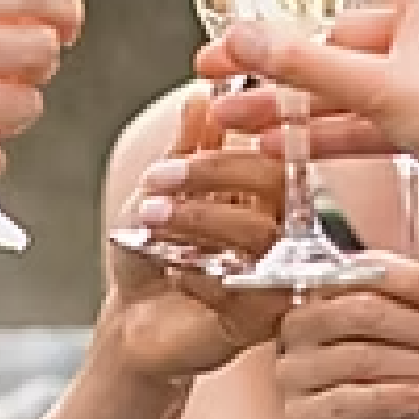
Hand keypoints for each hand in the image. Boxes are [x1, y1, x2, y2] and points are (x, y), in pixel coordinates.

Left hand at [102, 90, 288, 384]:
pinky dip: (199, 276)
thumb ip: (186, 148)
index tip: (188, 136)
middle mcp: (284, 226)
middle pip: (274, 184)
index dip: (234, 141)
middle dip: (213, 173)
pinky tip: (173, 274)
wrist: (135, 322)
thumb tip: (201, 96)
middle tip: (159, 178)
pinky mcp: (262, 317)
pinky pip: (243, 289)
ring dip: (197, 219)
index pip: (274, 152)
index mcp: (268, 192)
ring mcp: (278, 271)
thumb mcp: (160, 192)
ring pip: (257, 232)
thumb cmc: (155, 254)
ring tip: (150, 219)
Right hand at [200, 8, 403, 161]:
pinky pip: (372, 113)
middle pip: (341, 25)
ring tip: (231, 113)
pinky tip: (279, 144)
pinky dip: (329, 129)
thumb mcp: (382, 88)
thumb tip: (242, 38)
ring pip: (352, 76)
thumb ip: (308, 64)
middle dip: (278, 49)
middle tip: (222, 61)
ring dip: (293, 98)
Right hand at [277, 257, 418, 418]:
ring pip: (363, 360)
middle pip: (365, 314)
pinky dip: (397, 403)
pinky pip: (351, 409)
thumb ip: (415, 306)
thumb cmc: (376, 367)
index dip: (413, 281)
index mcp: (320, 291)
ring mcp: (294, 376)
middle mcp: (298, 329)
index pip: (363, 271)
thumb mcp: (394, 329)